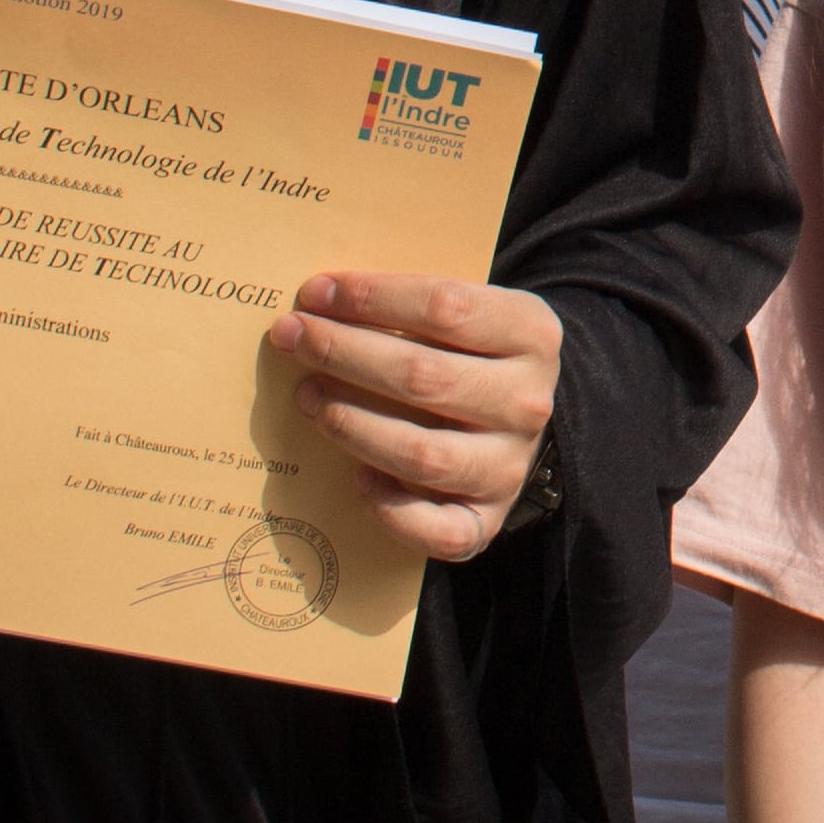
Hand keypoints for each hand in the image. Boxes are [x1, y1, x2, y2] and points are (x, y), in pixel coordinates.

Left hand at [272, 273, 563, 561]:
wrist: (519, 418)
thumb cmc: (472, 355)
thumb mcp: (468, 314)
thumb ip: (412, 306)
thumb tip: (320, 302)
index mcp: (531, 333)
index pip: (444, 307)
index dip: (372, 298)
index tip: (315, 293)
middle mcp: (527, 402)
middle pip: (423, 377)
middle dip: (343, 353)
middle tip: (292, 338)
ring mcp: (509, 466)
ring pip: (421, 453)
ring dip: (351, 424)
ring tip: (307, 398)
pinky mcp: (487, 519)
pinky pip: (437, 529)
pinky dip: (391, 509)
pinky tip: (358, 479)